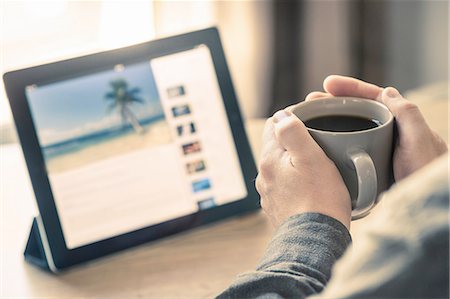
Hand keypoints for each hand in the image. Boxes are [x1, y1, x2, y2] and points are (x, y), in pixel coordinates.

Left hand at [256, 110, 350, 228]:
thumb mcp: (311, 157)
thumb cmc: (319, 199)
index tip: (311, 120)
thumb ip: (293, 132)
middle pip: (277, 146)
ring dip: (294, 163)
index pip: (273, 125)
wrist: (315, 241)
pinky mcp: (277, 208)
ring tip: (317, 167)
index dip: (291, 118)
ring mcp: (268, 193)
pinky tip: (311, 189)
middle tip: (318, 143)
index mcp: (269, 159)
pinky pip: (285, 187)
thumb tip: (281, 115)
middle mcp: (263, 175)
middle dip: (294, 141)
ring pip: (281, 167)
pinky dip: (295, 182)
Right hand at [306, 75, 447, 180]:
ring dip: (329, 120)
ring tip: (309, 117)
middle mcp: (389, 131)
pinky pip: (349, 147)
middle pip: (357, 109)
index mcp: (402, 121)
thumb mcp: (419, 142)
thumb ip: (408, 115)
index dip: (350, 88)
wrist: (424, 204)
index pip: (373, 96)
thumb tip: (386, 91)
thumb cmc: (427, 174)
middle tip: (311, 100)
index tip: (328, 84)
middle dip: (333, 102)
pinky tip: (319, 146)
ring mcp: (378, 148)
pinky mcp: (370, 164)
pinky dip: (333, 142)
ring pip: (351, 127)